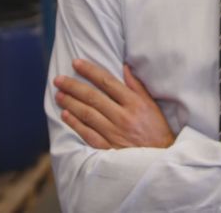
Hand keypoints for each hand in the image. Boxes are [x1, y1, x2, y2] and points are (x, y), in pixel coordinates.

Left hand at [53, 59, 175, 149]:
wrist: (161, 157)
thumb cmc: (156, 129)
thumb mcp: (151, 104)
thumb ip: (136, 86)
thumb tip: (124, 66)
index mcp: (134, 103)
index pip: (107, 82)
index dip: (90, 71)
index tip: (76, 63)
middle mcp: (123, 116)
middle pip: (93, 97)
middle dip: (73, 86)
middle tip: (58, 80)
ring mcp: (114, 133)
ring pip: (87, 114)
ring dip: (70, 103)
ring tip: (59, 95)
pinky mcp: (109, 148)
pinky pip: (88, 134)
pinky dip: (75, 124)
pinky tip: (65, 115)